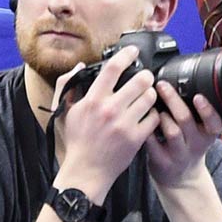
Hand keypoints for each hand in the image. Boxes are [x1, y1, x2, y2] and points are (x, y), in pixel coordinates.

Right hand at [54, 45, 160, 199]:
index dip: (126, 56)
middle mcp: (109, 110)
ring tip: (146, 96)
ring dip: (151, 94)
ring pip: (150, 97)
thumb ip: (69, 85)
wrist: (87, 170)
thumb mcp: (66, 111)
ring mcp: (125, 124)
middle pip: (140, 80)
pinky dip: (154, 114)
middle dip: (146, 76)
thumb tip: (81, 66)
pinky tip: (148, 115)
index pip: (111, 70)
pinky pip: (155, 117)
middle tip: (145, 78)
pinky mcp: (137, 137)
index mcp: (92, 101)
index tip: (133, 51)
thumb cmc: (78, 140)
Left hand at [145, 81, 221, 188]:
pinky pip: (153, 144)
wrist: (180, 178)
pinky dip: (146, 130)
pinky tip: (139, 120)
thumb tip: (180, 84)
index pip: (213, 121)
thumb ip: (194, 114)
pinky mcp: (162, 162)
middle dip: (174, 100)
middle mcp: (196, 144)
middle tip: (162, 85)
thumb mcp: (199, 133)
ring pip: (171, 132)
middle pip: (186, 120)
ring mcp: (179, 154)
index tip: (197, 96)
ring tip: (151, 104)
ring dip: (161, 115)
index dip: (207, 109)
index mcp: (207, 134)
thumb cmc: (186, 147)